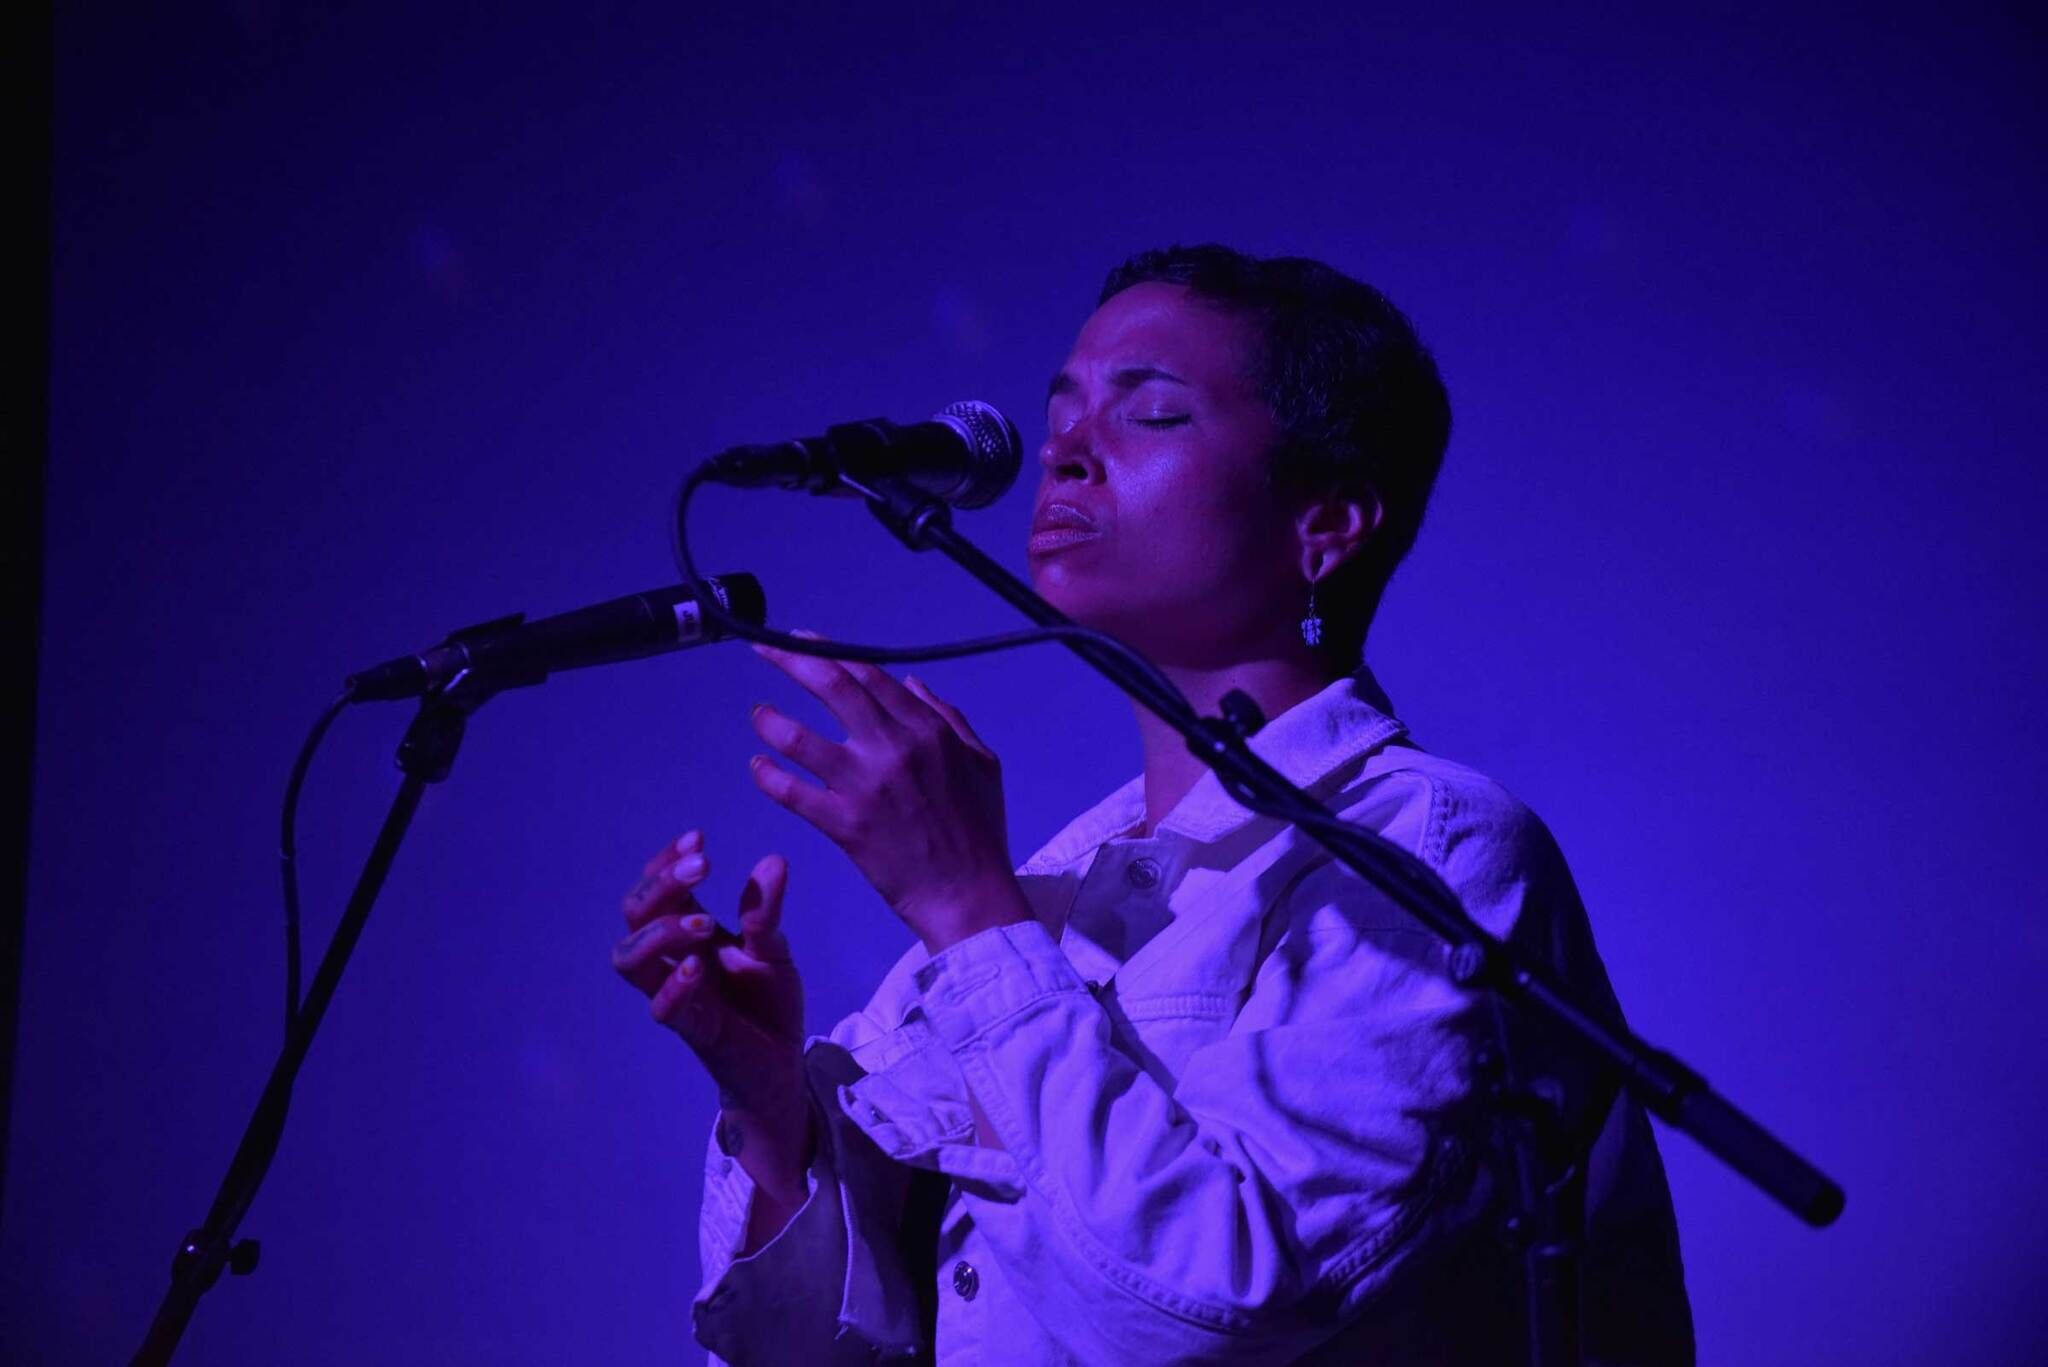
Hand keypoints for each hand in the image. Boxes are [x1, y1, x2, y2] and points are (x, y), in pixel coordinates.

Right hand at [612, 831, 809, 1188]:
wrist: (784, 1064)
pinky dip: (673, 987)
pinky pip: (662, 1010)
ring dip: (658, 933)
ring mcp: (677, 994)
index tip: (697, 837)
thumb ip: (764, 912)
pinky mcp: (693, 1029)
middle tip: (703, 865)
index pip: (655, 890)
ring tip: (702, 923)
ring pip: (627, 961)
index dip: (665, 863)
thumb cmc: (767, 1003)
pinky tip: (696, 968)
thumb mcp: (773, 949)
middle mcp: (672, 960)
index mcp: (688, 935)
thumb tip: (773, 860)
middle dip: (661, 884)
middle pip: (634, 914)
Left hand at [747, 636, 1031, 952]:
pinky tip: (758, 767)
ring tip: (758, 715)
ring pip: (800, 739)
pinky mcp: (844, 824)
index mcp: (926, 730)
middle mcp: (892, 748)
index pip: (869, 675)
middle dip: (790, 661)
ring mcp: (865, 786)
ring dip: (771, 721)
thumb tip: (911, 682)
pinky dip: (769, 776)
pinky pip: (793, 793)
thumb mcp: (982, 762)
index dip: (831, 651)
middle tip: (762, 649)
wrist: (969, 893)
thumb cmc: (980, 830)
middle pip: (832, 687)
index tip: (804, 641)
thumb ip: (948, 718)